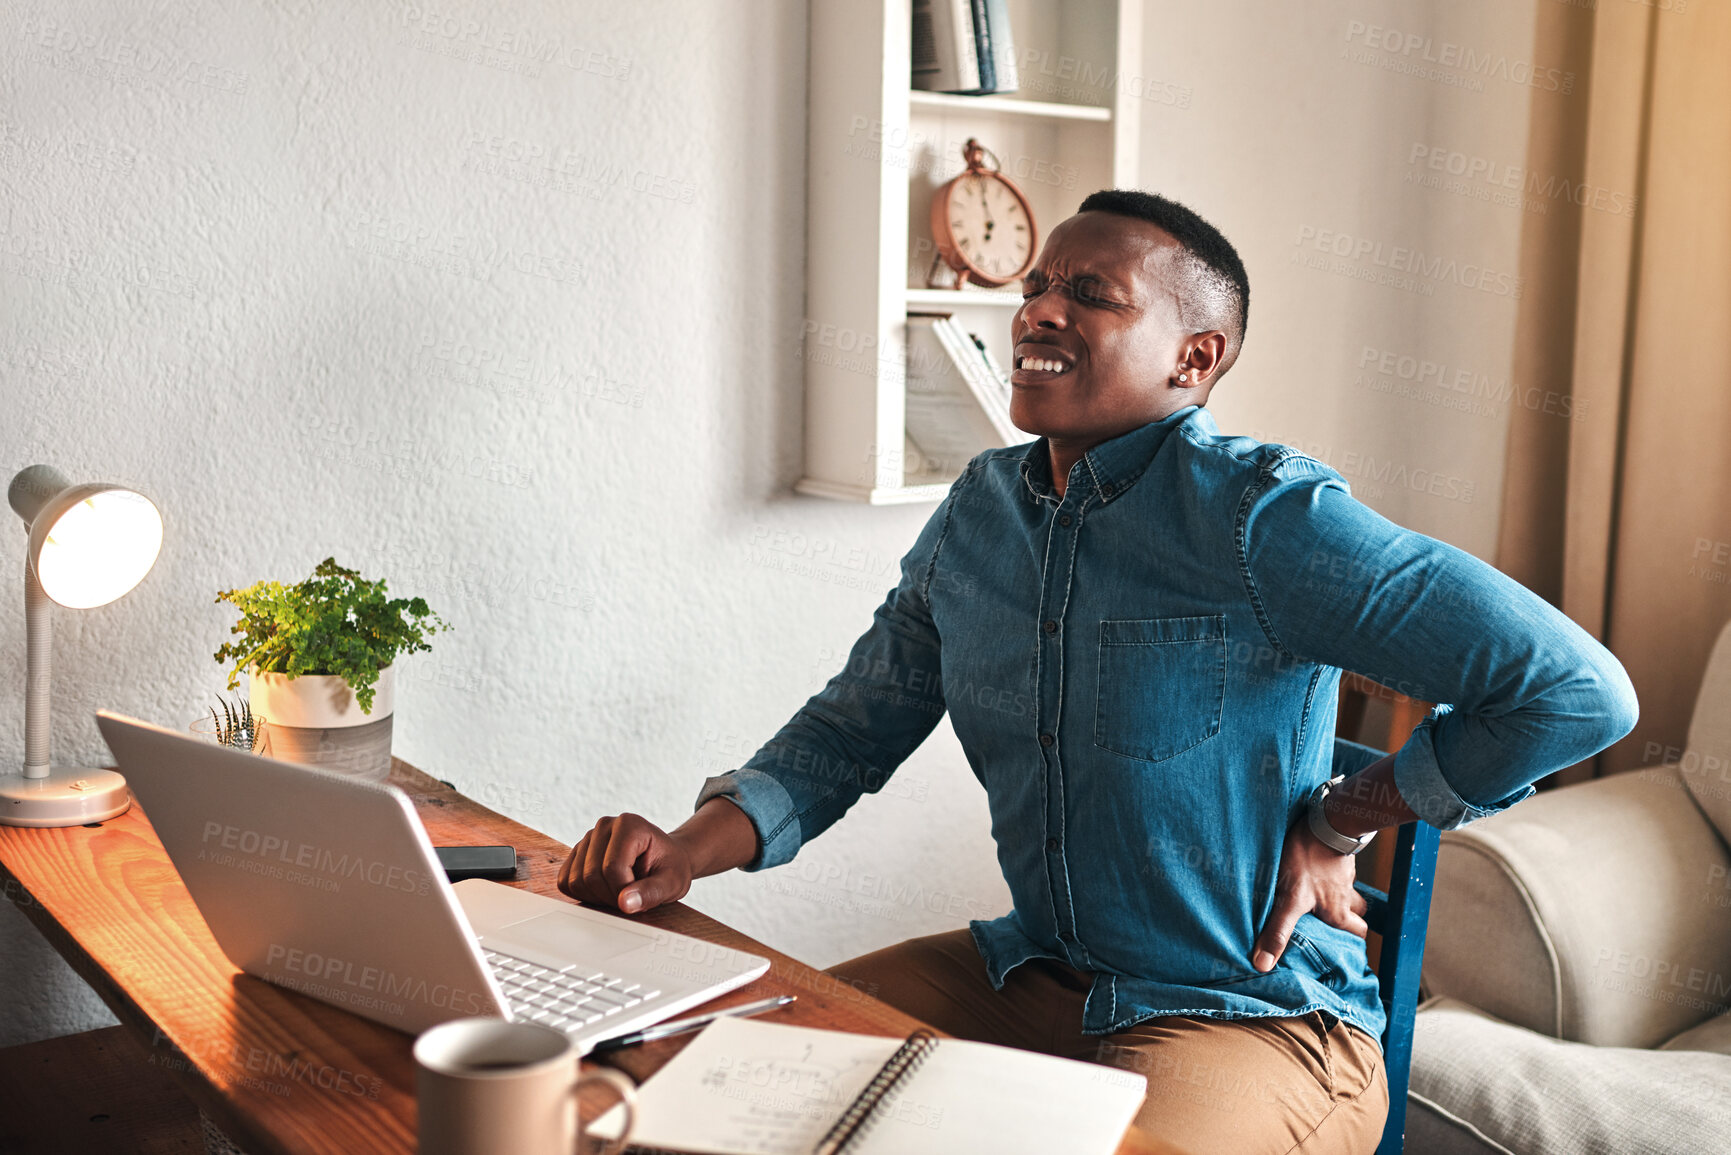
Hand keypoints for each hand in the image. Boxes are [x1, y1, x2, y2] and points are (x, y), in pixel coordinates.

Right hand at [557, 813, 693, 913]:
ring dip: (598, 897)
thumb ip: (651, 893)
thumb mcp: (671, 883)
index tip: (640, 895)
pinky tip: (606, 889)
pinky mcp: (577, 852)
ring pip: (576, 881)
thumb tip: (624, 903)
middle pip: (591, 875)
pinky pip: (566, 882)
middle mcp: (604, 825)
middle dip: (610, 896)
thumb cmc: (670, 869)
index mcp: (629, 824)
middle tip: (632, 895)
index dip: (624, 891)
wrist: (665, 860)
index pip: (612, 868)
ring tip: (621, 890)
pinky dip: (584, 894)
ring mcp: (588, 837)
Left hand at [1252, 819, 1369, 972]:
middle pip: (1358, 914)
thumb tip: (1263, 965)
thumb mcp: (1289, 900)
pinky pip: (1338, 870)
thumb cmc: (1307, 862)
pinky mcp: (1337, 855)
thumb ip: (1278, 931)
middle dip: (1349, 919)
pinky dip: (1329, 873)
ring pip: (1349, 891)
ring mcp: (1344, 874)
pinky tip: (1312, 871)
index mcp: (1339, 912)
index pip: (1358, 935)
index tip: (1341, 947)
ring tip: (1318, 897)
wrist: (1324, 822)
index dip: (1352, 942)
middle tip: (1329, 922)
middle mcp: (1346, 896)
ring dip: (1339, 895)